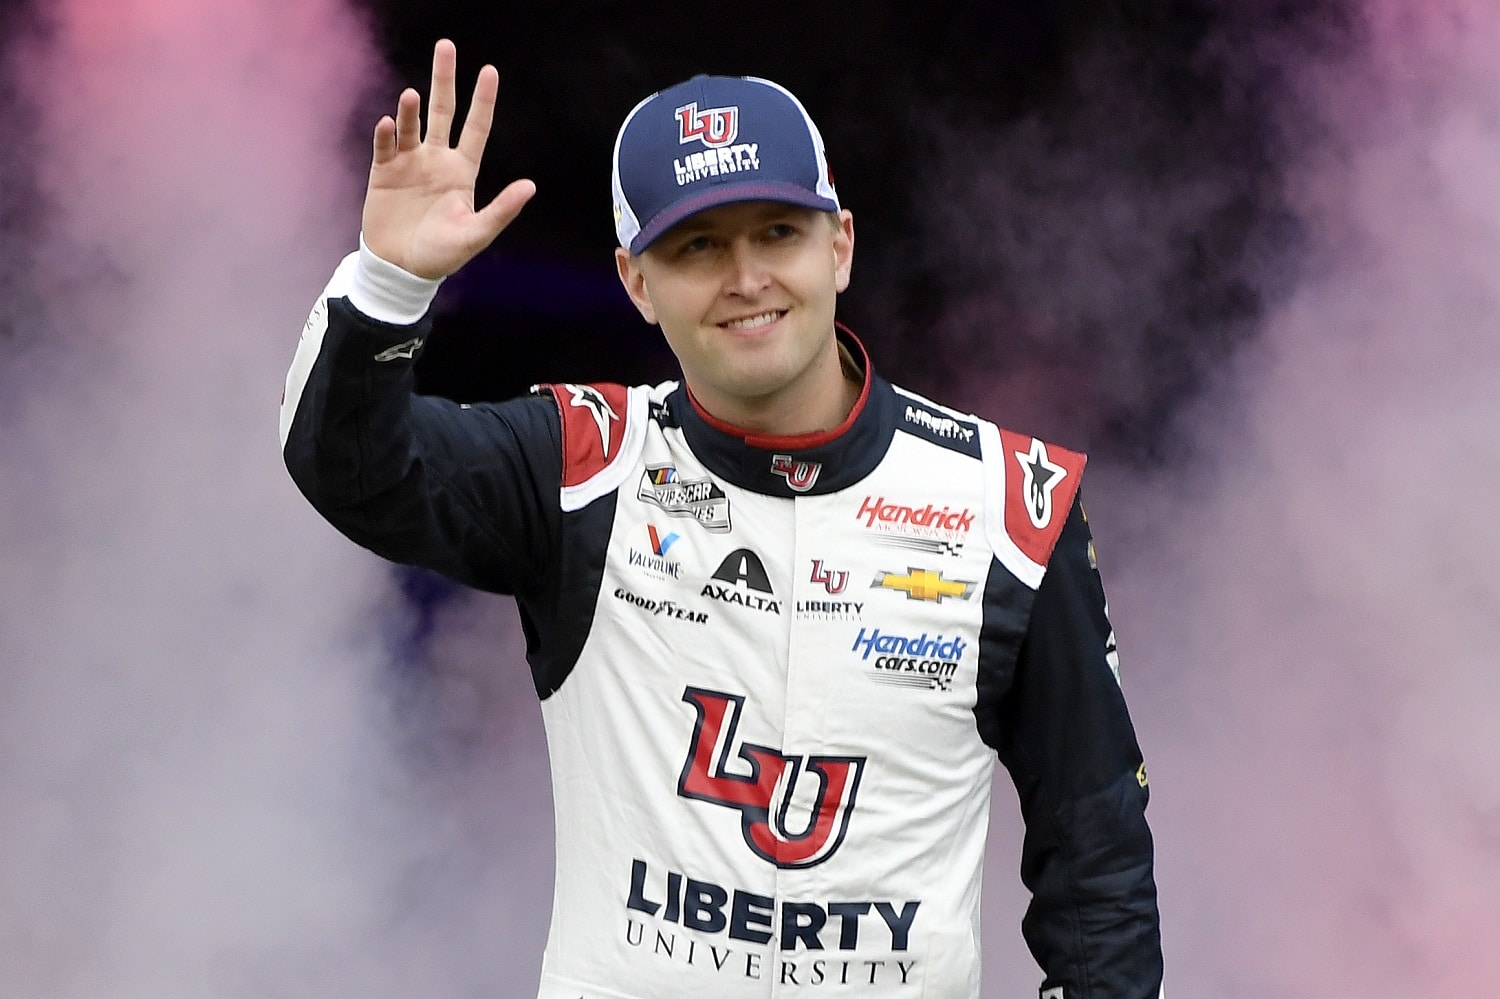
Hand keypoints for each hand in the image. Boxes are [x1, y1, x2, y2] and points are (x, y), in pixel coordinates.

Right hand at [362, 39, 535, 279]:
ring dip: (411, 109)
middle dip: (444, 79)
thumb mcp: (476, 233)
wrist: (401, 269)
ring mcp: (409, 163)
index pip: (476, 128)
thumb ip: (502, 209)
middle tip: (445, 46)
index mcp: (462, 171)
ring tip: (410, 96)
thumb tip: (531, 186)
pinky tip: (390, 123)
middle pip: (443, 111)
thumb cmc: (442, 254)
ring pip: (412, 124)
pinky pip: (385, 145)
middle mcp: (437, 160)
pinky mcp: (383, 172)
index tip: (489, 70)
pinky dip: (387, 133)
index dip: (483, 100)